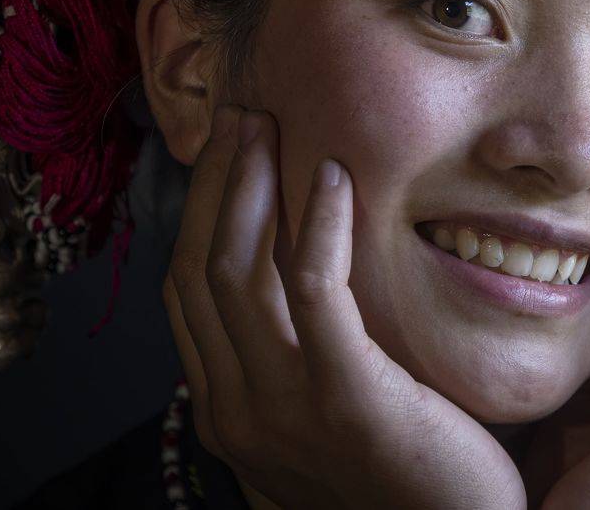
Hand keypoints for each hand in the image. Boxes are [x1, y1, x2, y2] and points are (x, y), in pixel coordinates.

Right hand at [163, 103, 528, 509]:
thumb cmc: (403, 479)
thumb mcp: (323, 419)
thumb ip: (292, 363)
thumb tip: (285, 288)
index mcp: (227, 414)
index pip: (187, 292)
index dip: (201, 211)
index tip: (228, 152)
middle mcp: (239, 412)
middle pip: (204, 268)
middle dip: (219, 184)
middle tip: (244, 117)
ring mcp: (285, 409)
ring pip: (239, 270)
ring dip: (253, 186)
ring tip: (272, 126)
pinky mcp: (347, 398)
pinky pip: (313, 289)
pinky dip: (317, 224)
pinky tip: (334, 175)